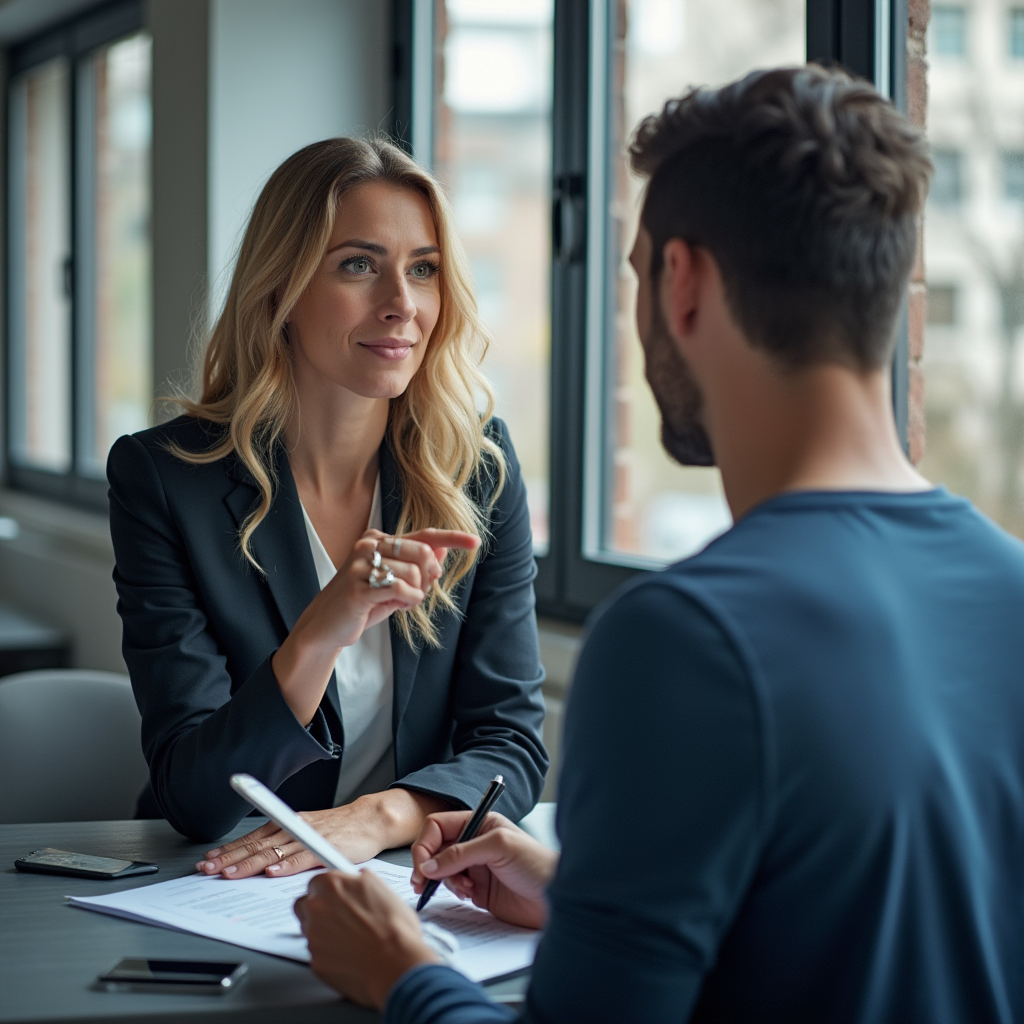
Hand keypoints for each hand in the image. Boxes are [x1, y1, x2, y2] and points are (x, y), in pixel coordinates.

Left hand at [197, 788, 448, 878]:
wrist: (370, 820)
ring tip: (231, 873)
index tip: (208, 860)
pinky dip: (287, 866)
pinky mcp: (326, 848)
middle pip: (257, 845)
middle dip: (230, 858)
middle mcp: (294, 828)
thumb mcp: (305, 832)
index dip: (229, 850)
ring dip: (250, 863)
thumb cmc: (339, 830)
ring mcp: (309, 837)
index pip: (252, 839)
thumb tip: (258, 864)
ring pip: (274, 852)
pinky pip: (303, 858)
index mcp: (287, 825)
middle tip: (208, 869)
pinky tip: (273, 872)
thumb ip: (284, 847)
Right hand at [273, 529, 478, 725]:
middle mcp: (368, 545)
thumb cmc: (364, 603)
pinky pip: (400, 588)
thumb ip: (416, 566)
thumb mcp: (395, 583)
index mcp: (377, 540)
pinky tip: (399, 606)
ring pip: (413, 572)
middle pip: (422, 552)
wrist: (327, 627)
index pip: (423, 534)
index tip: (475, 541)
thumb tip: (443, 550)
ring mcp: (361, 564)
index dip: (452, 537)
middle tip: (418, 592)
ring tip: (401, 602)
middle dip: (429, 577)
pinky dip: (408, 600)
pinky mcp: (358, 586)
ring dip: (416, 593)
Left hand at [295, 868, 439, 1009]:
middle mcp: (316, 909)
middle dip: (319, 909)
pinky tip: (350, 953)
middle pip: (305, 905)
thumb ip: (359, 881)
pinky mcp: (315, 962)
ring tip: (350, 937)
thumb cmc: (394, 929)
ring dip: (324, 931)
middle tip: (339, 916)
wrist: (396, 965)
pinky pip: (317, 953)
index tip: (335, 895)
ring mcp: (313, 937)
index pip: (316, 881)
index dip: (329, 890)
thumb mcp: (382, 888)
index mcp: (332, 885)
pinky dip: (329, 953)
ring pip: (310, 930)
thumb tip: (355, 880)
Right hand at [411, 812, 557, 929]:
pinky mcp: (478, 890)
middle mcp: (475, 843)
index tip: (423, 865)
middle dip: (428, 865)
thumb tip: (429, 864)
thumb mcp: (500, 847)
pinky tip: (471, 895)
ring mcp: (475, 867)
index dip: (426, 844)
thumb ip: (462, 853)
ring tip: (465, 888)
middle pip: (436, 849)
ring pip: (442, 870)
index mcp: (480, 824)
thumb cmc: (537, 865)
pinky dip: (455, 892)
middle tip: (423, 882)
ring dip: (445, 880)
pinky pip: (453, 888)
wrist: (557, 899)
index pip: (439, 826)